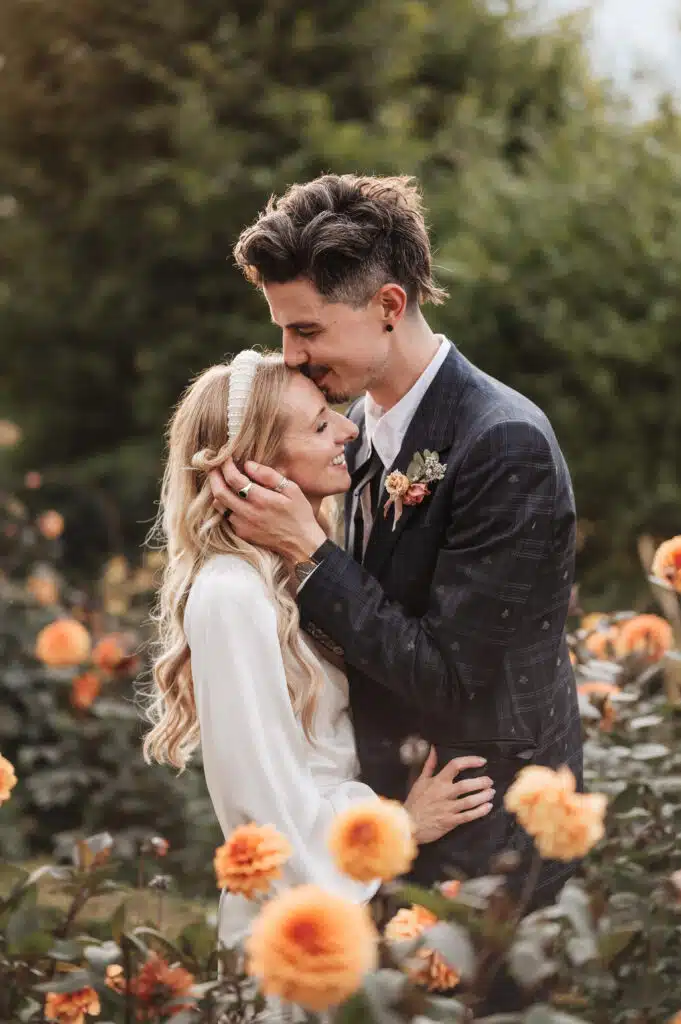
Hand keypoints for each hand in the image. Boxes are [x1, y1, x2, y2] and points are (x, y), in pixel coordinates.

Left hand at [209, 459, 326, 562]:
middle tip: (214, 467)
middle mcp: (248, 513)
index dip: (226, 465)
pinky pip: (226, 516)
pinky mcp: (242, 534)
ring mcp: (242, 525)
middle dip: (214, 476)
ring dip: (217, 491)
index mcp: (261, 499)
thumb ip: (269, 475)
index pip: (234, 479)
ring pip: (219, 505)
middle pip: (219, 492)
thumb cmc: (299, 514)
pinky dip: (225, 505)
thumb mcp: (292, 489)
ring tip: (221, 481)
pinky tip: (232, 498)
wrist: (301, 544)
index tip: (226, 457)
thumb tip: (248, 464)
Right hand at [404, 747, 493, 844]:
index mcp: (437, 781)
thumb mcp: (420, 781)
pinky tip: (488, 807)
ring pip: (469, 801)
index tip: (482, 761)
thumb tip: (434, 749)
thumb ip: (429, 765)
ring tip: (491, 793)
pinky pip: (468, 816)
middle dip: (481, 782)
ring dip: (483, 796)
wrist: (409, 824)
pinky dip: (480, 811)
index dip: (470, 761)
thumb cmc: (415, 802)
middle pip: (466, 785)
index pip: (455, 765)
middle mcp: (444, 794)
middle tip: (490, 781)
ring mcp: (447, 808)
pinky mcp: (450, 821)